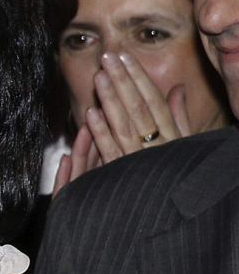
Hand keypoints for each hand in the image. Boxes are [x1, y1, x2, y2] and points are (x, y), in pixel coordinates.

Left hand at [61, 52, 192, 191]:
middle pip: (138, 108)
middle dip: (123, 81)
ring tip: (99, 76)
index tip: (125, 57)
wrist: (177, 216)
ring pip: (124, 126)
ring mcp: (140, 161)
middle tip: (107, 57)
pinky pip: (111, 152)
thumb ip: (178, 117)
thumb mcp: (183, 145)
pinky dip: (102, 133)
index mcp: (172, 136)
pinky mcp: (123, 177)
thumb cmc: (178, 176)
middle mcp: (158, 146)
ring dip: (111, 100)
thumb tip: (178, 88)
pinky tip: (91, 114)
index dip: (139, 78)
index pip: (154, 101)